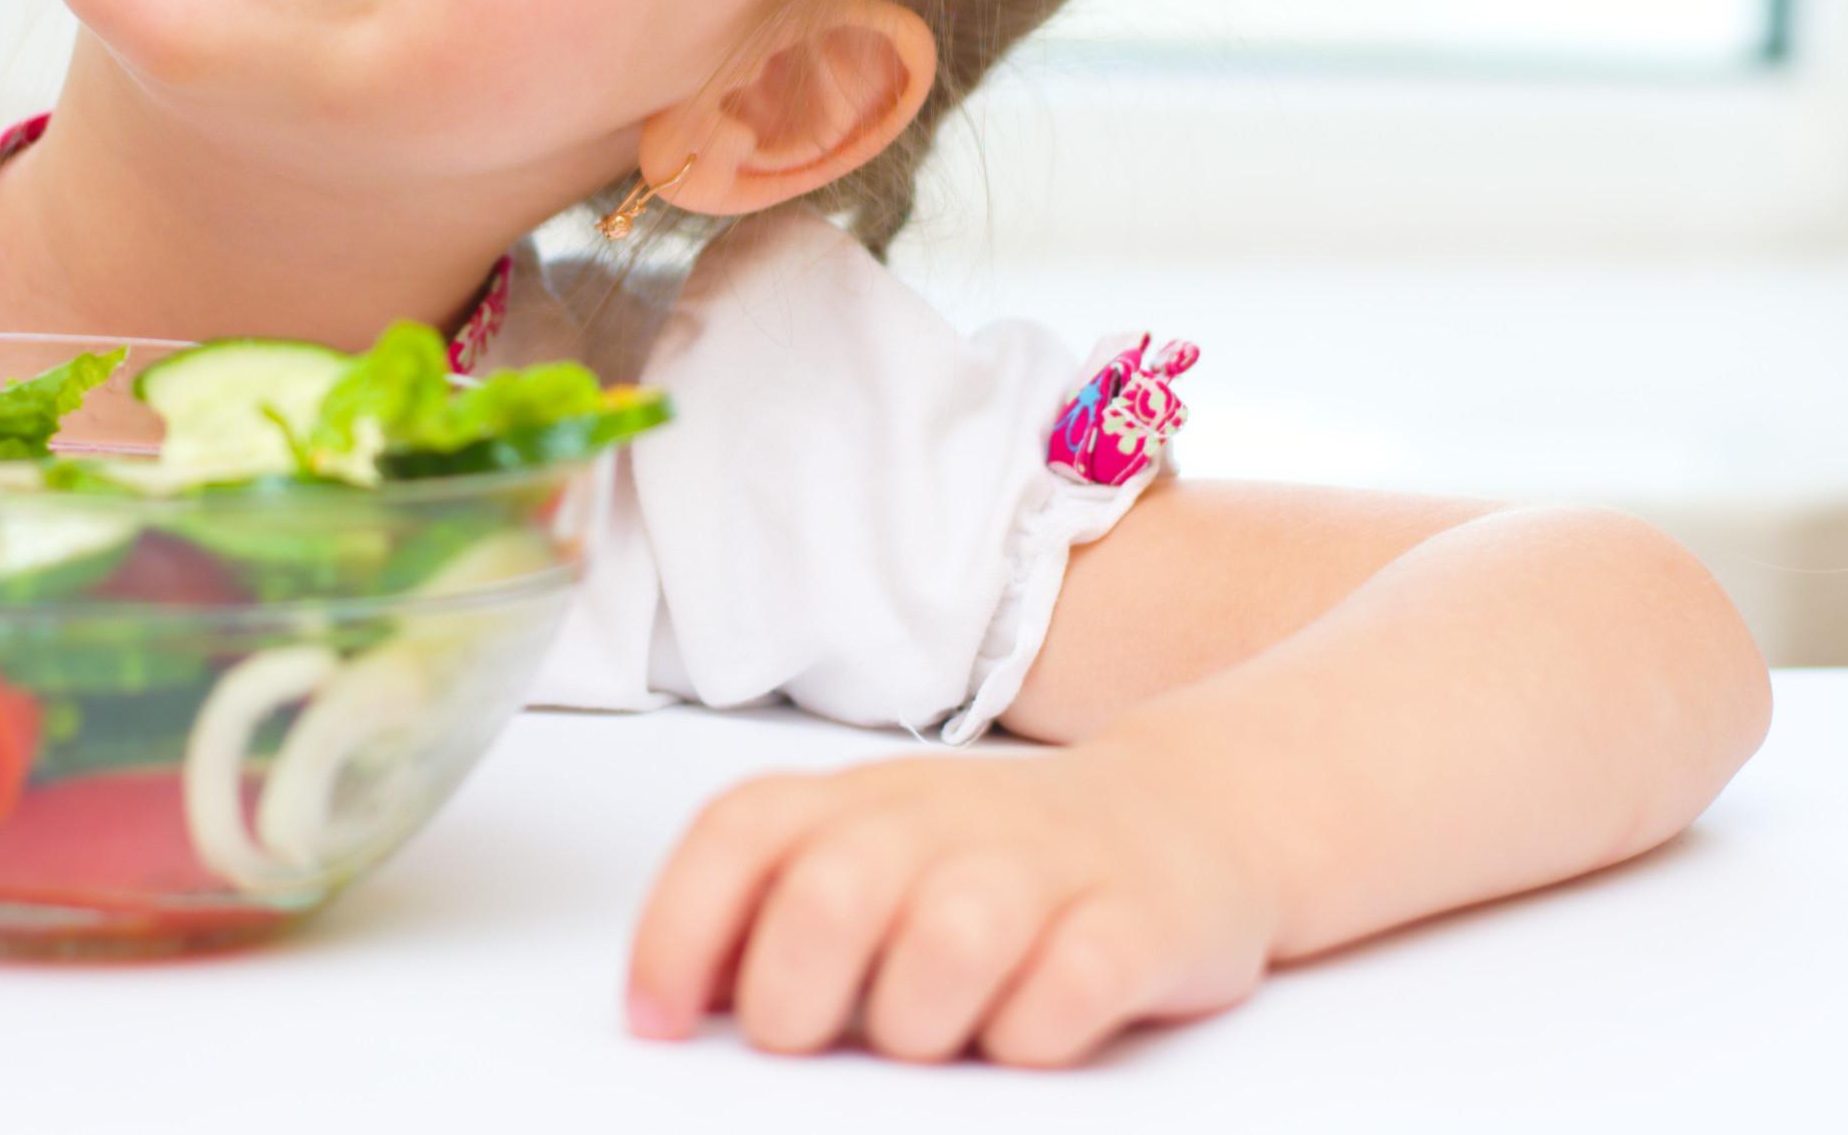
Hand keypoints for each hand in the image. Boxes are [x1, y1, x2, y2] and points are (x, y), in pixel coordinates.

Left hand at [626, 738, 1281, 1066]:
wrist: (1189, 813)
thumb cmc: (999, 860)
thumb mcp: (876, 856)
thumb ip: (774, 914)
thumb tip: (674, 1004)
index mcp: (859, 801)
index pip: (738, 835)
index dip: (678, 929)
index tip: (658, 1023)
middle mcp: (942, 820)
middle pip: (829, 894)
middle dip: (795, 999)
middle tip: (812, 1045)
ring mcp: (1044, 866)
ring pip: (948, 942)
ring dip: (918, 1022)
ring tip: (930, 1038)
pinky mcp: (1136, 922)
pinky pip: (1070, 989)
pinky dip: (1034, 1033)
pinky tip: (1029, 1032)